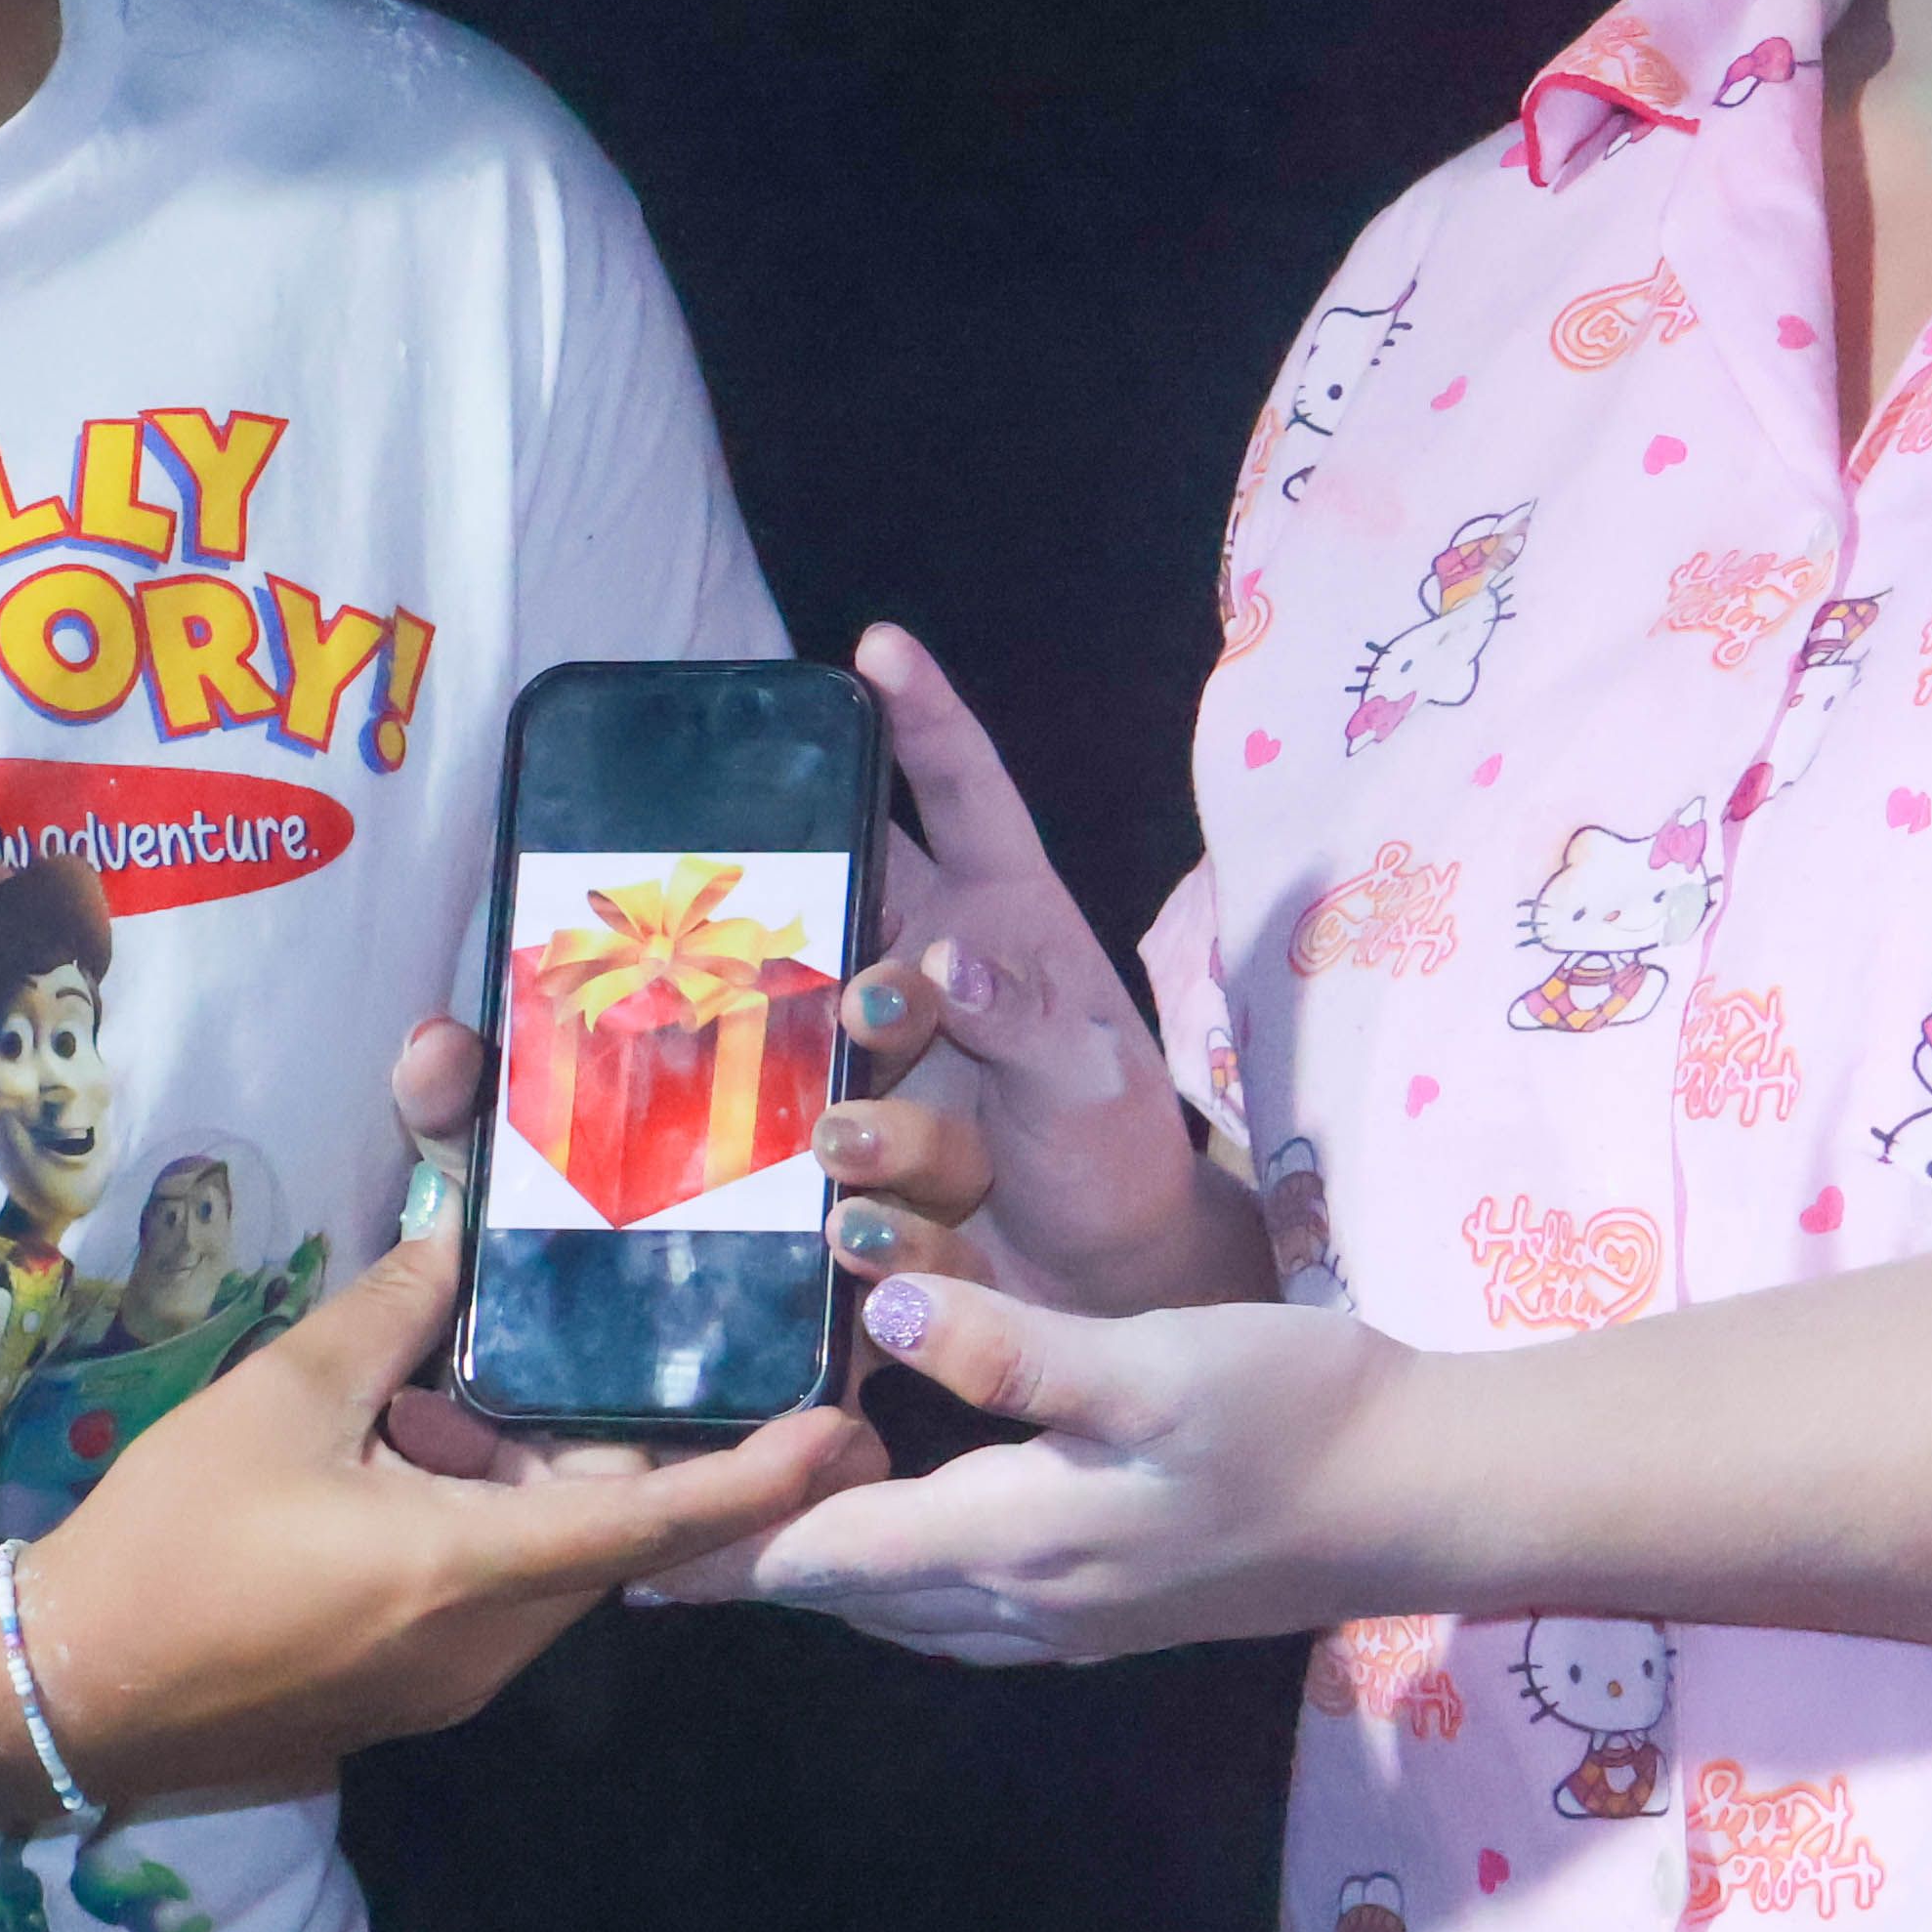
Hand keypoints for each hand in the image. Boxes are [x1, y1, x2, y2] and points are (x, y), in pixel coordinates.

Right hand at [11, 1217, 877, 1795]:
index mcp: (468, 1573)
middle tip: (687, 1353)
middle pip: (609, 1539)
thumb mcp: (280, 1397)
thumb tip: (460, 1244)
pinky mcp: (406, 1689)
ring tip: (514, 1375)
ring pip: (549, 1564)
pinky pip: (493, 1594)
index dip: (759, 1479)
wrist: (70, 1686)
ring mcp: (446, 1682)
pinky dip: (494, 1518)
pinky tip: (430, 1442)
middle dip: (639, 1448)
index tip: (844, 1434)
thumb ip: (388, 1315)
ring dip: (547, 1479)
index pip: (652, 1523)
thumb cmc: (175, 1538)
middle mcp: (485, 1646)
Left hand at [657, 1272, 1419, 1665]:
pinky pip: (960, 1607)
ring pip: (904, 1608)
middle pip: (847, 1595)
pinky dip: (893, 1570)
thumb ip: (1016, 1348)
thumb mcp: (1155, 1361)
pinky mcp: (1115, 1606)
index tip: (613, 1532)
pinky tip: (888, 1522)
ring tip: (739, 1515)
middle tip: (648, 1512)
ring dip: (819, 1569)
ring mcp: (1076, 1618)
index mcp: (1018, 1540)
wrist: (1428, 1496)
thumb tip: (884, 1316)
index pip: (826, 1557)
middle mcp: (1028, 1603)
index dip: (717, 1544)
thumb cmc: (1300, 1413)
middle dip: (744, 1561)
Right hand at [816, 624, 1267, 1313]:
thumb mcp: (1096, 1081)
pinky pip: (816, 1147)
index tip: (877, 646)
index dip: (921, 715)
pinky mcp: (847, 1139)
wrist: (1100, 1285)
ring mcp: (878, 1052)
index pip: (961, 795)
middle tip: (866, 1007)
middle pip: (848, 904)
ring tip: (873, 1151)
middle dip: (833, 939)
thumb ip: (1029, 1021)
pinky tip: (877, 1235)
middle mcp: (927, 968)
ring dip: (858, 1101)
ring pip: (821, 1034)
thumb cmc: (1115, 1150)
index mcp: (1003, 918)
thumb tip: (947, 960)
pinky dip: (852, 1196)